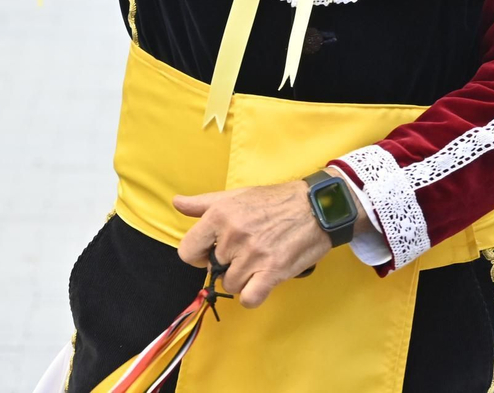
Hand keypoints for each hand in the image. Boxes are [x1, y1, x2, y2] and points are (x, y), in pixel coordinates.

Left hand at [175, 179, 334, 307]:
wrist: (316, 206)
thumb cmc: (275, 201)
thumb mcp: (236, 195)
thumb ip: (202, 203)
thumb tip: (176, 203)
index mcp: (219, 215)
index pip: (187, 251)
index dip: (199, 256)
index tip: (213, 253)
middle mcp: (233, 235)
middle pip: (213, 271)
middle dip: (227, 265)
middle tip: (246, 252)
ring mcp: (253, 254)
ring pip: (231, 285)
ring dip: (243, 279)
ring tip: (259, 262)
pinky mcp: (273, 271)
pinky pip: (249, 299)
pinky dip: (253, 295)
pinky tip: (262, 282)